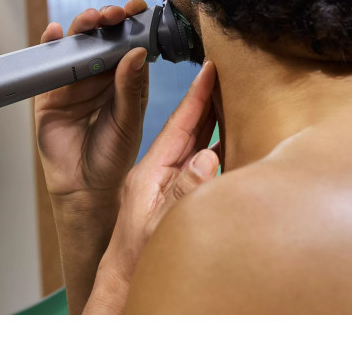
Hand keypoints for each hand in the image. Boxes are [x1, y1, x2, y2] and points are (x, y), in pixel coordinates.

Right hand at [34, 0, 150, 206]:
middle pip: (103, 39)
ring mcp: (74, 82)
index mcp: (126, 81)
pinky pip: (48, 65)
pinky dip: (49, 46)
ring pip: (77, 46)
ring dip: (82, 27)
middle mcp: (100, 77)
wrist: (83, 186)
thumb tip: (137, 51)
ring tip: (90, 19)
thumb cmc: (113, 157)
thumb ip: (130, 88)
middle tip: (114, 14)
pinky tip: (53, 32)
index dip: (134, 24)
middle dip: (108, 21)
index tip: (139, 9)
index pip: (131, 44)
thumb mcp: (127, 122)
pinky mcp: (49, 92)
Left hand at [93, 60, 220, 304]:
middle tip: (223, 71)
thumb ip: (183, 191)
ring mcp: (164, 184)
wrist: (124, 282)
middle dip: (204, 99)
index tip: (208, 69)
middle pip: (184, 128)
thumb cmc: (137, 258)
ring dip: (209, 120)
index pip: (176, 127)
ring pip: (191, 143)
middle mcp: (156, 173)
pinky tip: (225, 138)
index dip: (195, 98)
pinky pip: (195, 164)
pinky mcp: (171, 196)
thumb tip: (207, 156)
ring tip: (228, 95)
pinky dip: (212, 146)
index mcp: (149, 172)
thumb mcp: (159, 224)